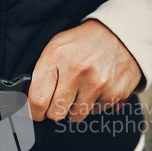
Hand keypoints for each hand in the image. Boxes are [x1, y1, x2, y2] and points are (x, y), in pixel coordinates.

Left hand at [28, 20, 142, 121]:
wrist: (120, 34)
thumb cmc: (84, 42)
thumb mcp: (57, 47)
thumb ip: (42, 73)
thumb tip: (31, 102)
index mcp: (56, 56)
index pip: (38, 98)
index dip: (35, 111)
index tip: (37, 113)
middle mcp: (76, 70)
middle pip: (55, 112)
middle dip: (55, 110)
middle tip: (59, 100)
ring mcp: (96, 82)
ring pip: (75, 116)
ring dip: (75, 108)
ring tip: (80, 90)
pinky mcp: (113, 92)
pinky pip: (94, 112)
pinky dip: (93, 104)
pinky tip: (95, 88)